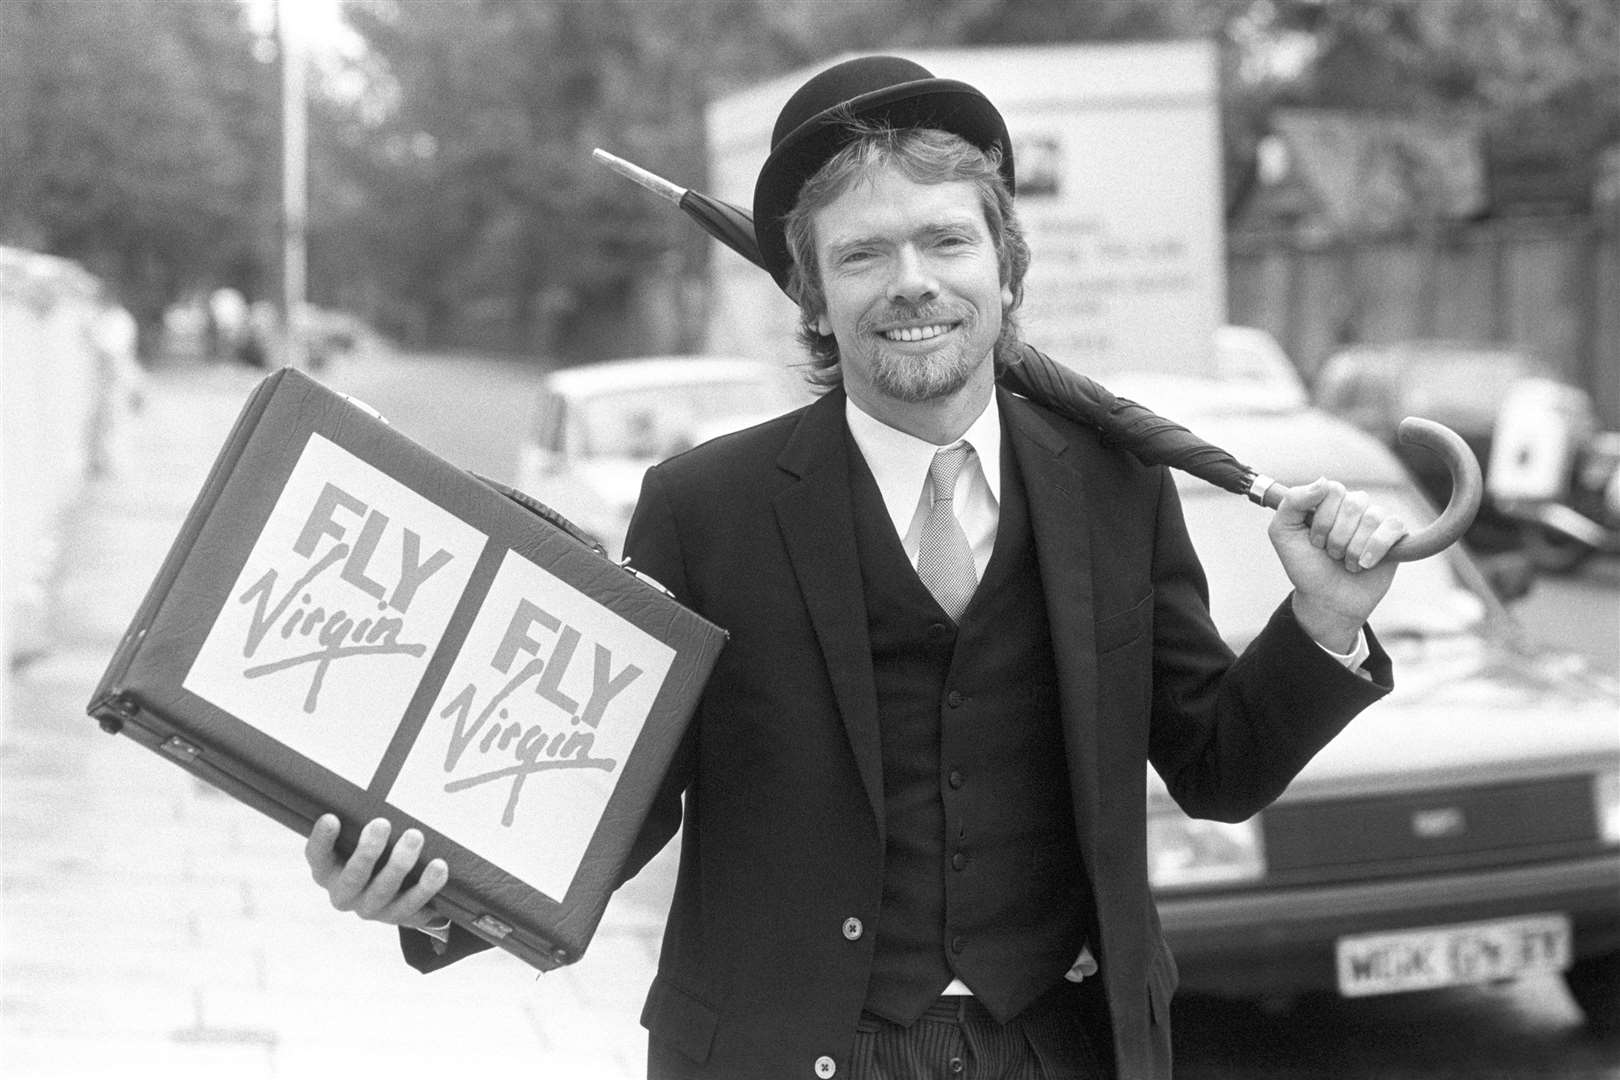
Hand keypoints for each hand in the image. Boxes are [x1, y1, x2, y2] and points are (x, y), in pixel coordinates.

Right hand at [304, 814, 448, 929]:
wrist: (394, 892)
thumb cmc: (372, 852)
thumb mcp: (358, 838)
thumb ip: (358, 822)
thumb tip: (368, 782)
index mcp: (327, 872)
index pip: (318, 857)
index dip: (322, 840)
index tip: (331, 818)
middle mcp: (344, 894)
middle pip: (353, 877)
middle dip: (367, 851)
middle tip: (382, 823)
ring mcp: (370, 909)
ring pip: (383, 890)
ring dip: (400, 863)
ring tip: (414, 836)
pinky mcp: (397, 916)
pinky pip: (412, 905)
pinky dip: (427, 886)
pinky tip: (438, 867)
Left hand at [1268, 477, 1405, 651]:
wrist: (1326, 600)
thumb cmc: (1305, 566)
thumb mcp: (1283, 533)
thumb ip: (1292, 502)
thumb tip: (1323, 481)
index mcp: (1328, 501)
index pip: (1333, 490)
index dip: (1322, 519)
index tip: (1314, 540)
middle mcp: (1353, 506)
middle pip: (1353, 504)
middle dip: (1337, 537)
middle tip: (1330, 554)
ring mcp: (1376, 520)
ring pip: (1372, 518)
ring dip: (1353, 549)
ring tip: (1346, 562)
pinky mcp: (1396, 536)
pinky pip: (1393, 527)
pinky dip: (1376, 549)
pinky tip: (1365, 564)